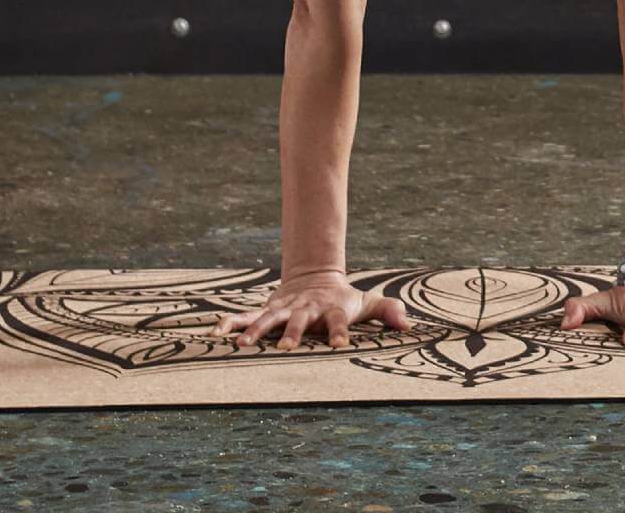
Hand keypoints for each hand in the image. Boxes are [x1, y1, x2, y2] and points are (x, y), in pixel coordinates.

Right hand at [214, 271, 411, 350]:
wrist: (315, 276)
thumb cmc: (343, 299)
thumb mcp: (365, 302)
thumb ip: (387, 311)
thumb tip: (409, 324)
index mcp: (330, 309)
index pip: (338, 321)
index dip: (339, 332)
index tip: (340, 346)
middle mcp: (306, 308)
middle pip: (299, 320)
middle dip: (293, 333)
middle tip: (287, 348)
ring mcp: (285, 308)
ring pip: (269, 318)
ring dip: (256, 331)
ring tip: (242, 345)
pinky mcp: (268, 309)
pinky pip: (246, 317)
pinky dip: (232, 323)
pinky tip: (216, 333)